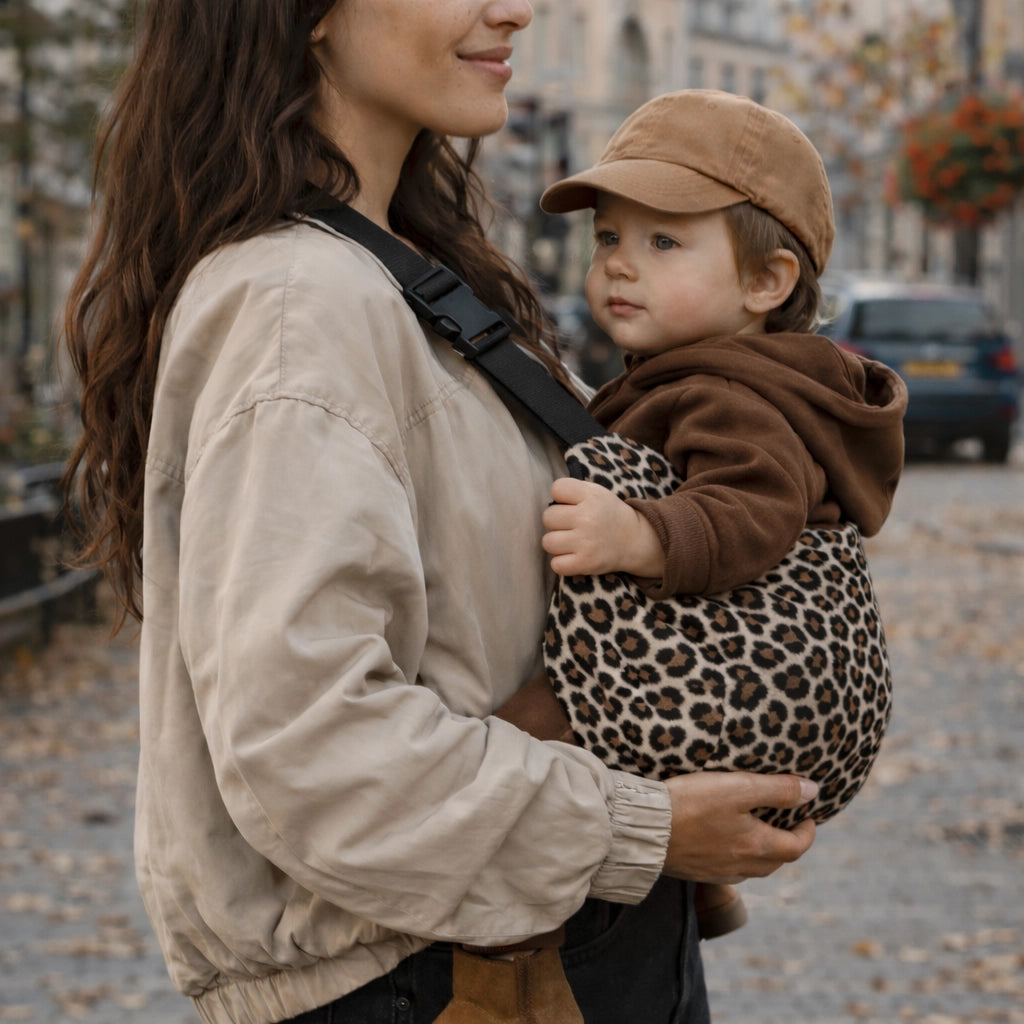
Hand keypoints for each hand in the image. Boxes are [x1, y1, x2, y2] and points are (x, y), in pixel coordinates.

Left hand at [541, 477, 664, 578]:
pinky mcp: (585, 563)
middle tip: (572, 526)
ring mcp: (586, 541)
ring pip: (547, 542)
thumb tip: (547, 502)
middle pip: (547, 517)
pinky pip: (556, 564)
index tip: (572, 505)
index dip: (561, 498)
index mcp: (591, 495)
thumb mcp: (596, 493)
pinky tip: (573, 556)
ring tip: (572, 542)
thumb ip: (572, 491)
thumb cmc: (607, 515)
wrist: (635, 540)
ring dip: (557, 544)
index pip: (557, 488)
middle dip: (557, 522)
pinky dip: (561, 563)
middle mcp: (588, 517)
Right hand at [662, 772, 817, 883]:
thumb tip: (812, 791)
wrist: (645, 830)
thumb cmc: (692, 805)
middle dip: (787, 843)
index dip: (808, 833)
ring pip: (752, 868)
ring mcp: (717, 872)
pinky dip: (737, 856)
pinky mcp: (696, 871)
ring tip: (757, 830)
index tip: (809, 817)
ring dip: (763, 852)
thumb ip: (777, 789)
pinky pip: (727, 869)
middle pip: (776, 861)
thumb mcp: (738, 788)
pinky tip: (723, 842)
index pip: (796, 848)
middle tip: (786, 822)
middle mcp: (741, 867)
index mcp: (757, 847)